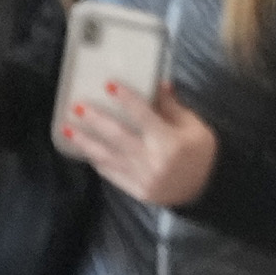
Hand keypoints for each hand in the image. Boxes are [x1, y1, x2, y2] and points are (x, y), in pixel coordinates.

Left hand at [55, 80, 217, 209]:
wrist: (207, 190)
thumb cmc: (202, 154)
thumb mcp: (195, 127)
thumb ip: (173, 107)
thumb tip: (158, 84)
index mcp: (169, 141)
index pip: (143, 115)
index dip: (126, 99)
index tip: (108, 85)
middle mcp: (152, 160)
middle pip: (118, 136)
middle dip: (95, 120)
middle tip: (77, 107)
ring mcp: (142, 177)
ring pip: (108, 157)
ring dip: (86, 142)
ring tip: (68, 130)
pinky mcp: (137, 190)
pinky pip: (112, 175)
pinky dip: (98, 162)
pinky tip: (86, 151)